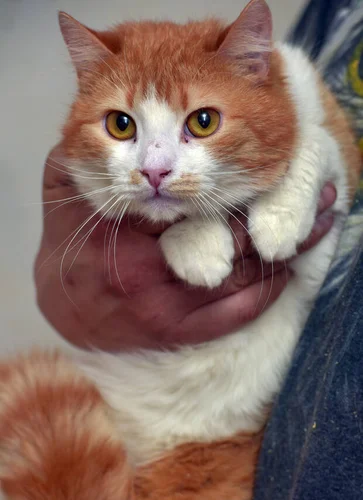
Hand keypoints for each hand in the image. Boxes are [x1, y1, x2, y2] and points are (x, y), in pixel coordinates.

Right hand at [34, 144, 335, 350]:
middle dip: (278, 214)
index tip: (282, 160)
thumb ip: (83, 156)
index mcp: (121, 229)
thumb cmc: (72, 245)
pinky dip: (266, 293)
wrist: (66, 304)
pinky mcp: (176, 333)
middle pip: (227, 239)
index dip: (240, 180)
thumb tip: (108, 119)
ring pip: (238, 277)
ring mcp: (163, 307)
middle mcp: (144, 273)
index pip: (192, 199)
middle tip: (322, 192)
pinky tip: (287, 273)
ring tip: (320, 226)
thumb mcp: (64, 192)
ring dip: (285, 253)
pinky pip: (232, 315)